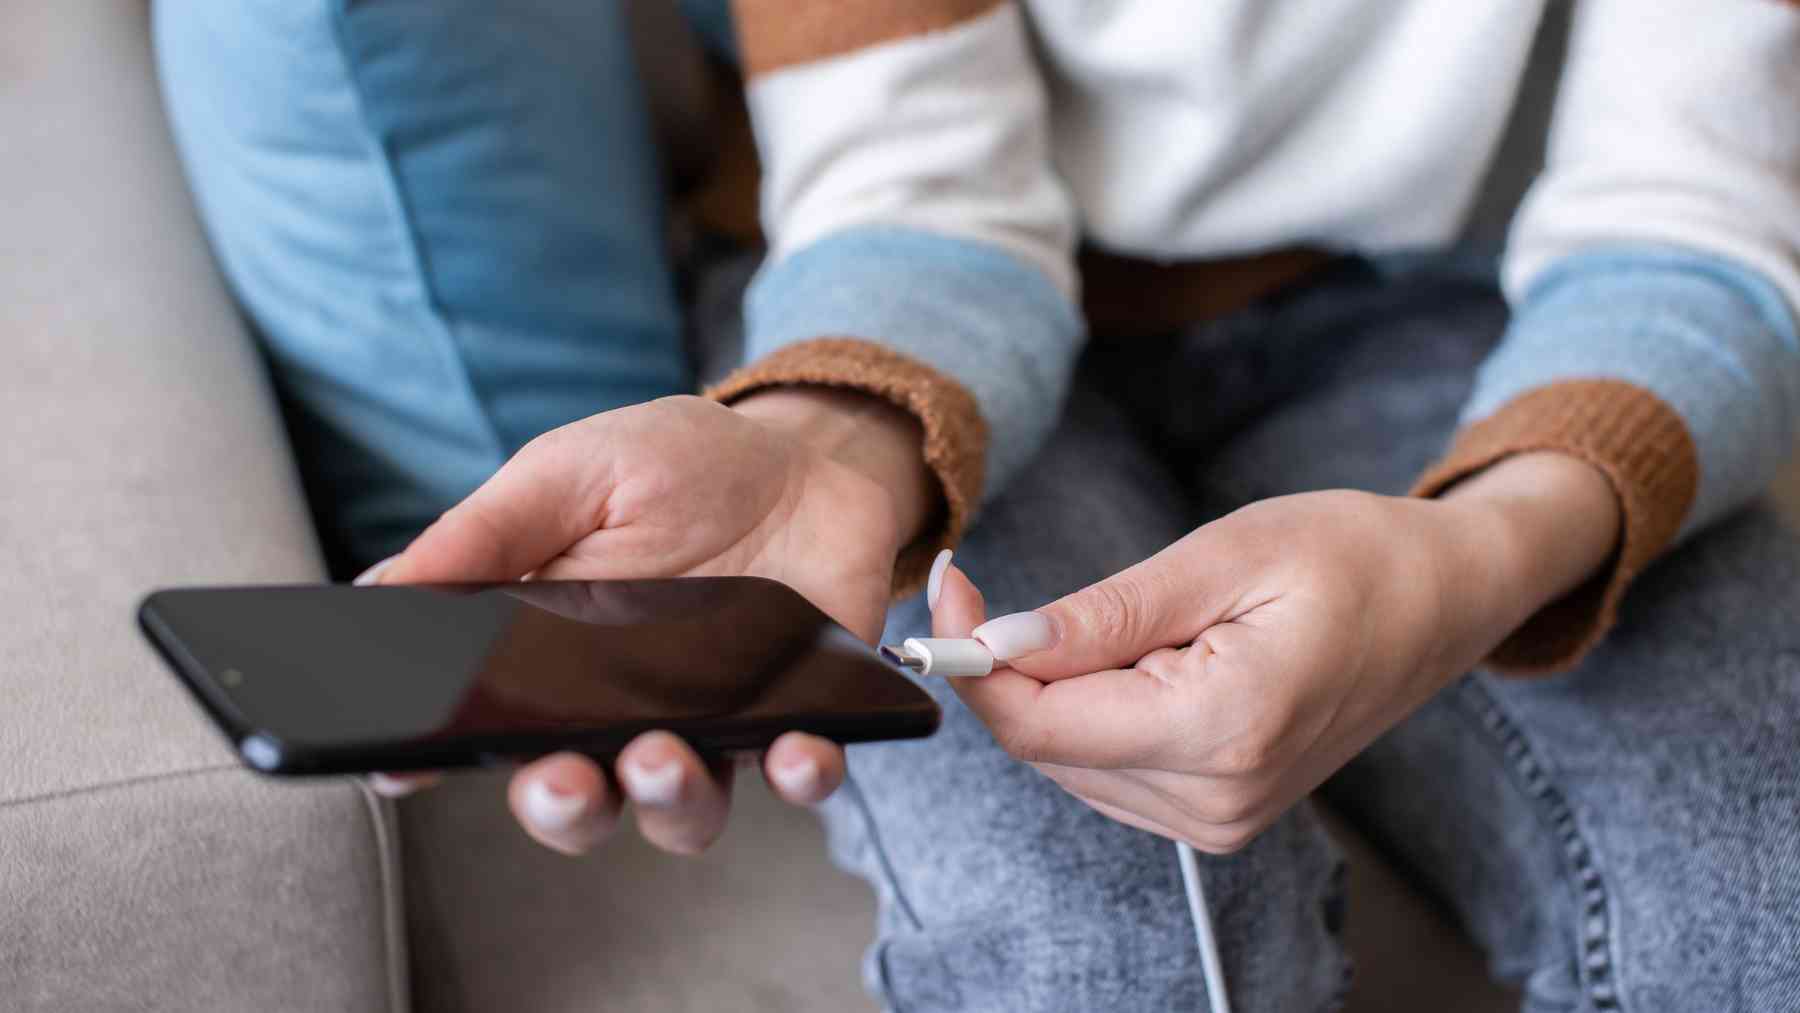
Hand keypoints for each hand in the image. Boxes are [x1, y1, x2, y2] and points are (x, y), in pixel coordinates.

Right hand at [367, 389, 938, 856]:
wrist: (800, 458)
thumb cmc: (672, 467)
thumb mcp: (571, 474)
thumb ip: (487, 533)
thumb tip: (378, 589)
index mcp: (542, 664)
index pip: (476, 732)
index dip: (431, 762)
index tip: (404, 766)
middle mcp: (619, 714)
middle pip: (574, 799)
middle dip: (561, 805)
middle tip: (563, 778)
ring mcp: (709, 725)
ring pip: (679, 810)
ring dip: (668, 800)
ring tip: (661, 755)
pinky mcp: (795, 720)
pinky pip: (798, 773)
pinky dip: (799, 773)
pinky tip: (794, 749)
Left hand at [939, 452, 1618, 852]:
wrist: (1448, 598)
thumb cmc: (1353, 555)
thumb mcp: (1223, 554)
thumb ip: (1104, 613)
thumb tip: (996, 645)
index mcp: (1221, 730)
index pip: (1038, 725)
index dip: (971, 661)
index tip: (950, 586)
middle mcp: (1216, 799)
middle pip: (1044, 745)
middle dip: (1010, 665)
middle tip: (1016, 585)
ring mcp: (1220, 818)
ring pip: (1067, 759)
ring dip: (1061, 685)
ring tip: (1144, 618)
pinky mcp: (1218, 812)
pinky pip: (1107, 766)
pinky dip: (1096, 707)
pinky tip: (1150, 657)